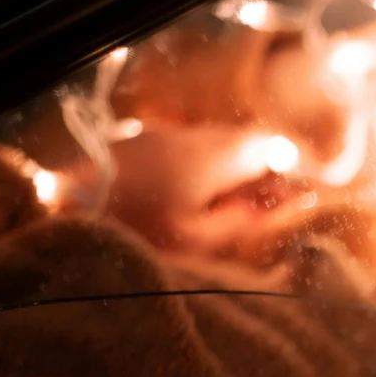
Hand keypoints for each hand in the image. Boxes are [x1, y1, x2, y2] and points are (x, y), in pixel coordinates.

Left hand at [103, 123, 317, 263]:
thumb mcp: (197, 241)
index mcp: (218, 155)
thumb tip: (266, 212)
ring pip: (220, 147)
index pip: (275, 145)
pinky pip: (193, 151)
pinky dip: (208, 171)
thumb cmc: (136, 226)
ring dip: (237, 173)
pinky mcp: (144, 143)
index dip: (298, 164)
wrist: (65, 201)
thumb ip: (239, 224)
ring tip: (238, 209)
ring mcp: (168, 135)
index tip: (311, 189)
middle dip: (269, 171)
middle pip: (249, 143)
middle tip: (276, 207)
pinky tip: (200, 199)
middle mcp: (197, 135)